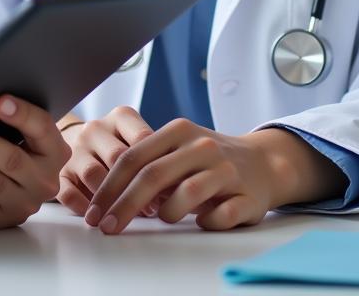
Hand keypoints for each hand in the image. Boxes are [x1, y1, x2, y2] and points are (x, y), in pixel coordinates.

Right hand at [57, 107, 161, 218]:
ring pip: (93, 174)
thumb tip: (180, 189)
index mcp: (120, 117)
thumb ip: (157, 157)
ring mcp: (75, 148)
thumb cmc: (122, 145)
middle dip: (136, 187)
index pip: (142, 139)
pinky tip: (98, 217)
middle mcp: (95, 128)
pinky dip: (84, 207)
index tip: (172, 191)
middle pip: (117, 158)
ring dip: (113, 200)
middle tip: (153, 211)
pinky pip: (68, 192)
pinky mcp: (59, 170)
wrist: (78, 139)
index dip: (158, 168)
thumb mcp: (139, 139)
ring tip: (127, 217)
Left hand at [68, 107, 346, 233]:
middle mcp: (201, 146)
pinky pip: (219, 217)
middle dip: (124, 206)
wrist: (264, 161)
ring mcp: (226, 170)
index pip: (133, 157)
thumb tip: (106, 195)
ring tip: (164, 218)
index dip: (109, 187)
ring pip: (186, 195)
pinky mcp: (248, 196)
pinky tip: (203, 221)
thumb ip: (148, 163)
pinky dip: (205, 222)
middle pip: (153, 176)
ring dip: (167, 214)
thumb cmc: (207, 158)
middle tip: (107, 228)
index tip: (93, 212)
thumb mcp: (177, 148)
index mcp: (178, 131)